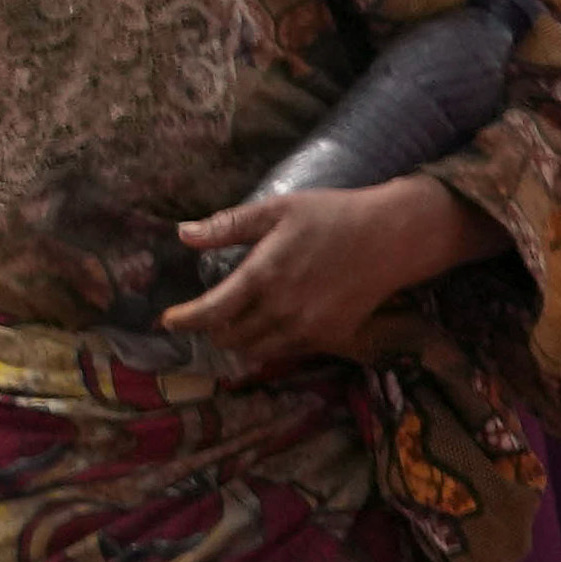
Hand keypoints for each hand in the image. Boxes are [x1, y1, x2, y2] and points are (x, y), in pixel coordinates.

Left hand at [158, 168, 479, 365]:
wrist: (392, 237)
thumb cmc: (331, 215)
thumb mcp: (276, 209)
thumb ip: (227, 226)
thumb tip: (183, 234)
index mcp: (263, 276)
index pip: (211, 312)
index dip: (184, 321)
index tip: (168, 321)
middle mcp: (283, 309)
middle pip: (230, 337)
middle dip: (210, 330)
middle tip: (202, 317)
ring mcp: (309, 328)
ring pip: (257, 351)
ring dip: (238, 341)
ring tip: (230, 325)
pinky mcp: (331, 337)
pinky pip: (288, 351)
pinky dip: (270, 344)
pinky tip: (268, 327)